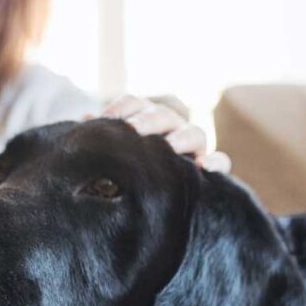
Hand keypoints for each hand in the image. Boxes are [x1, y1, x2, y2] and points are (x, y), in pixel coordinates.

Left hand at [95, 94, 231, 173]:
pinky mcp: (209, 167)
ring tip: (171, 146)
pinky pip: (221, 161)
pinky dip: (217, 162)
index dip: (123, 107)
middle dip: (149, 120)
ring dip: (182, 137)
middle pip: (164, 115)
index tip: (106, 118)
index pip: (135, 103)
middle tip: (134, 131)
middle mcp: (170, 128)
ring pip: (195, 132)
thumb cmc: (125, 171)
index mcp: (144, 119)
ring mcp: (192, 146)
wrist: (151, 201)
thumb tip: (84, 122)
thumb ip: (103, 137)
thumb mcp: (112, 154)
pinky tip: (205, 167)